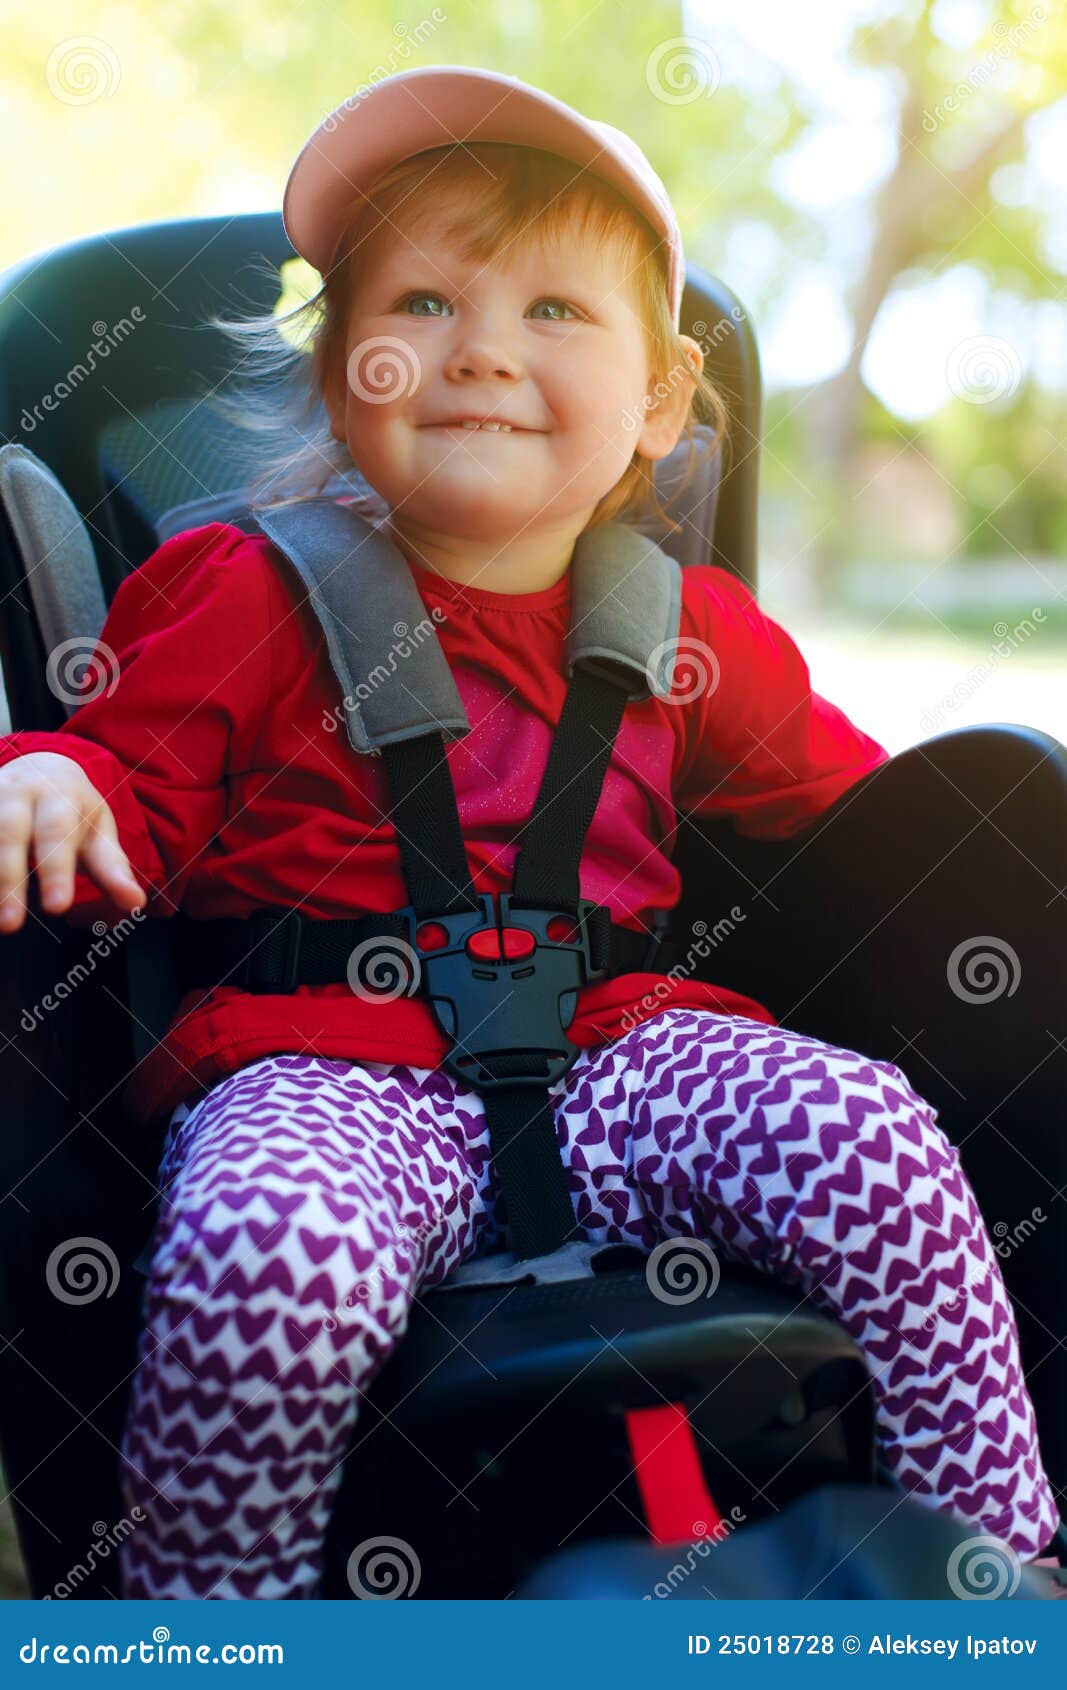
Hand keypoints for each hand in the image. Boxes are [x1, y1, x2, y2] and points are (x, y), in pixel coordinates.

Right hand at [0, 751, 146, 930]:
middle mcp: (19, 794)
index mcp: (59, 797)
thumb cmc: (73, 811)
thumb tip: (136, 902)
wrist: (41, 766)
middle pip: (10, 834)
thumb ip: (113, 869)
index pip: (57, 834)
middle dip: (9, 879)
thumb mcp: (98, 833)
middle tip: (11, 924)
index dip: (57, 871)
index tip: (59, 906)